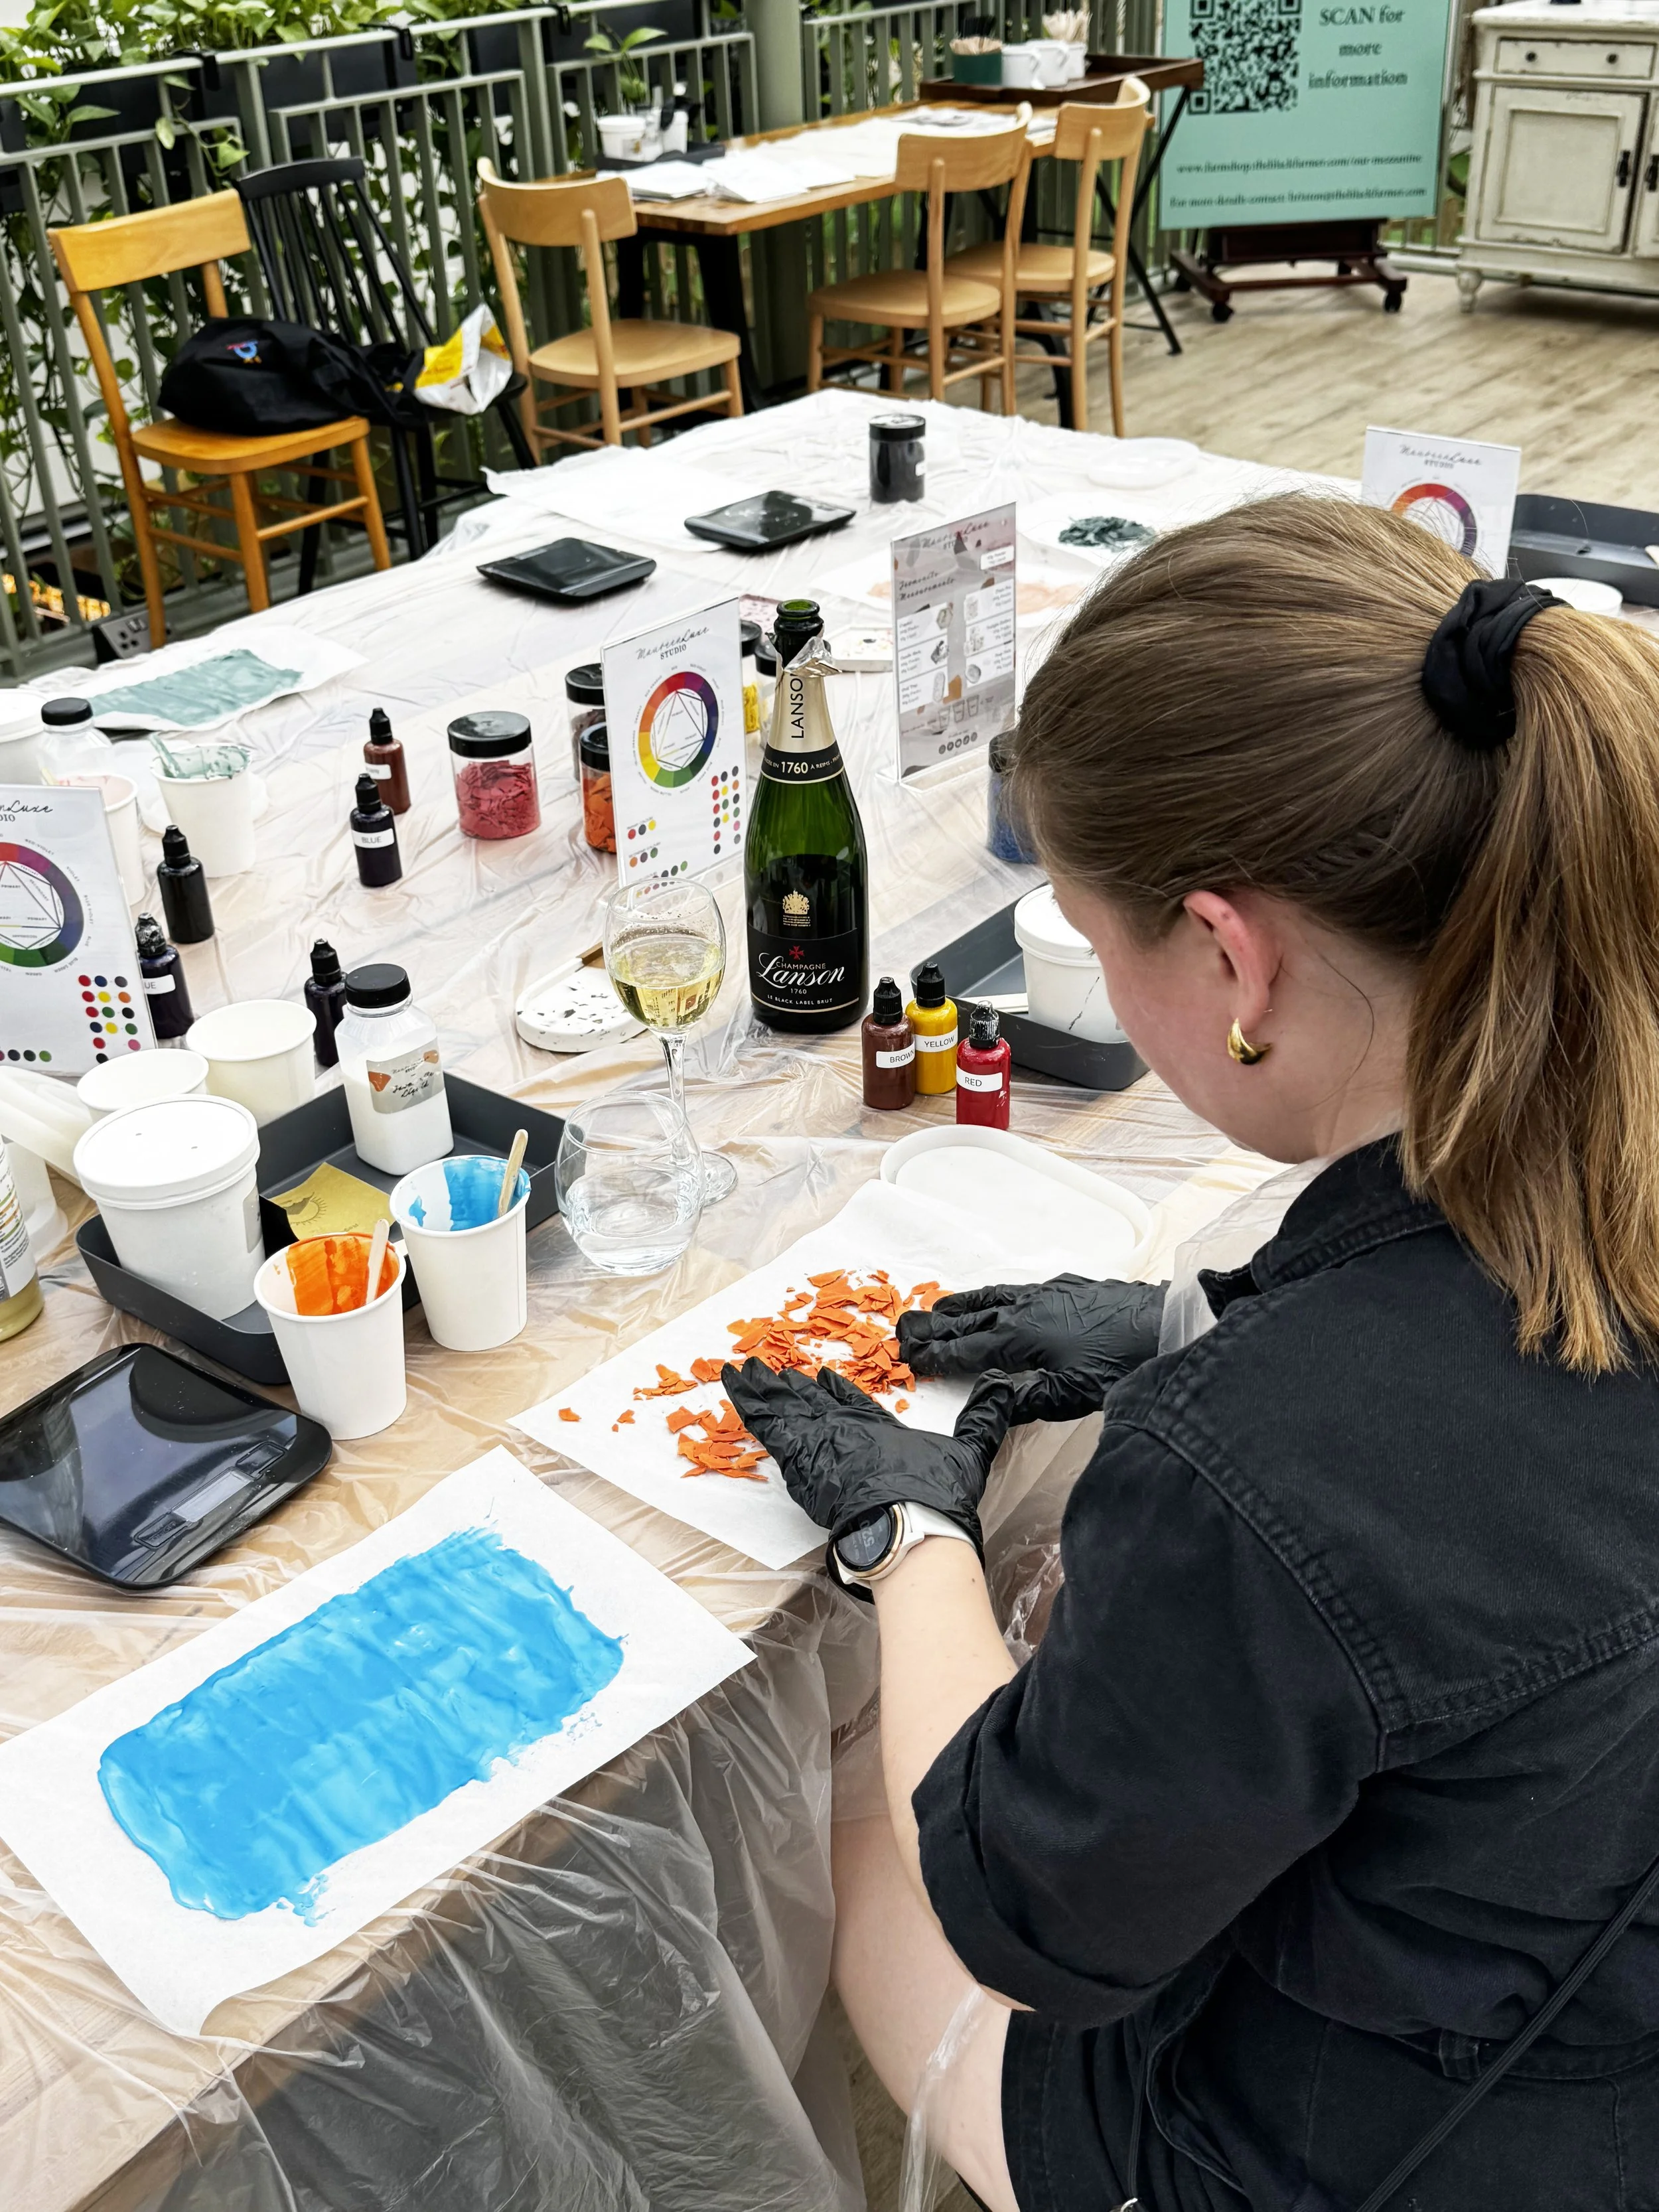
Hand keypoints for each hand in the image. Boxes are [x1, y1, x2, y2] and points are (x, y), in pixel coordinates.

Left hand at [720, 1359, 1020, 1550]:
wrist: (910, 1525)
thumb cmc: (937, 1495)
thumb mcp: (969, 1450)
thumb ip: (985, 1418)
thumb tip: (1007, 1386)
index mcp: (880, 1428)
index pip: (851, 1402)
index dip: (834, 1390)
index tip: (821, 1377)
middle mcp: (848, 1431)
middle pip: (810, 1403)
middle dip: (788, 1386)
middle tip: (766, 1369)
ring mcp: (823, 1444)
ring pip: (785, 1410)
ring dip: (761, 1390)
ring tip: (739, 1372)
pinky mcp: (800, 1462)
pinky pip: (768, 1429)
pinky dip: (750, 1408)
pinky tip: (734, 1395)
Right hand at [897, 1274, 1165, 1424]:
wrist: (1166, 1326)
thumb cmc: (1118, 1366)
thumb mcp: (1069, 1397)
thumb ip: (1025, 1401)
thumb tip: (992, 1403)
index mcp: (1019, 1337)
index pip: (966, 1348)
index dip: (937, 1355)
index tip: (912, 1358)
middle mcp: (1026, 1308)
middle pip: (971, 1316)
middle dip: (938, 1325)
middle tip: (910, 1327)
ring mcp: (1048, 1293)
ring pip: (995, 1296)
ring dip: (965, 1304)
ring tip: (943, 1307)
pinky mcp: (1070, 1286)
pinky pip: (1020, 1289)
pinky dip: (998, 1295)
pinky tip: (1003, 1299)